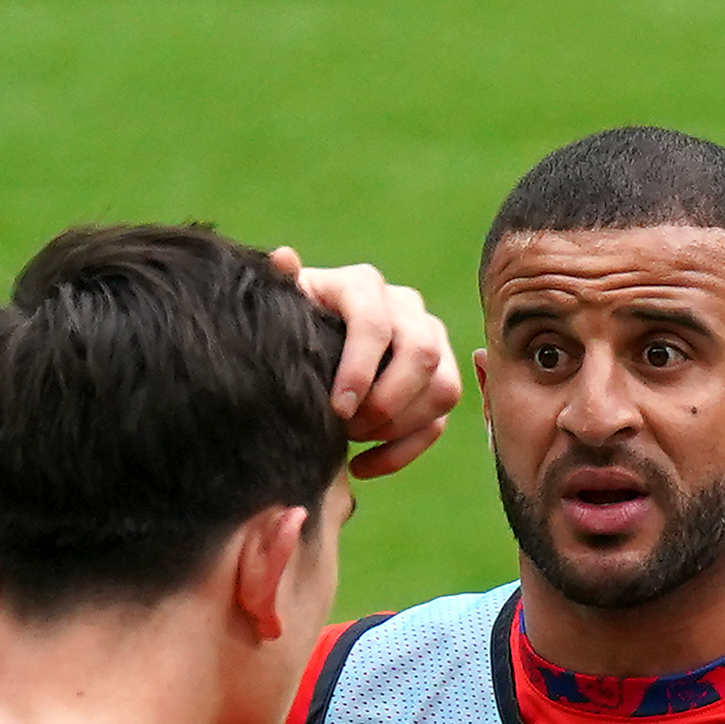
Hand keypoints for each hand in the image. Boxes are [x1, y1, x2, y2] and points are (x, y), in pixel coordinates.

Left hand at [269, 247, 461, 476]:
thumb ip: (281, 284)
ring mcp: (431, 343)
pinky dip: (403, 452)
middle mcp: (407, 308)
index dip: (361, 369)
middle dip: (388, 402)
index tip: (337, 410)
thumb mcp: (281, 306)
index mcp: (363, 285)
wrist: (305, 347)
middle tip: (349, 429)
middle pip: (422, 355)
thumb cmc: (289, 326)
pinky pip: (438, 422)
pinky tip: (361, 466)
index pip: (375, 323)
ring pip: (443, 389)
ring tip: (354, 443)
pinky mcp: (439, 382)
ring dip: (401, 426)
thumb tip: (285, 258)